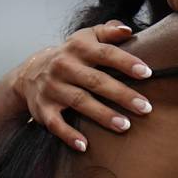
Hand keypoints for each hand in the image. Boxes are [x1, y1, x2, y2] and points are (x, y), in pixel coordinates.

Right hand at [19, 21, 154, 151]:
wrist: (30, 74)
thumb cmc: (71, 56)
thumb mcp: (86, 39)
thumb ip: (107, 32)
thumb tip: (127, 30)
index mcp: (78, 48)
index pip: (105, 53)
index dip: (126, 62)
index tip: (147, 73)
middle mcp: (64, 66)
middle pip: (96, 81)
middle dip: (122, 94)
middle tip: (146, 107)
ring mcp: (53, 88)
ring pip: (80, 102)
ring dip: (102, 115)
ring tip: (125, 126)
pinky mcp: (43, 109)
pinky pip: (56, 124)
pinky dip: (69, 135)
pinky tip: (85, 146)